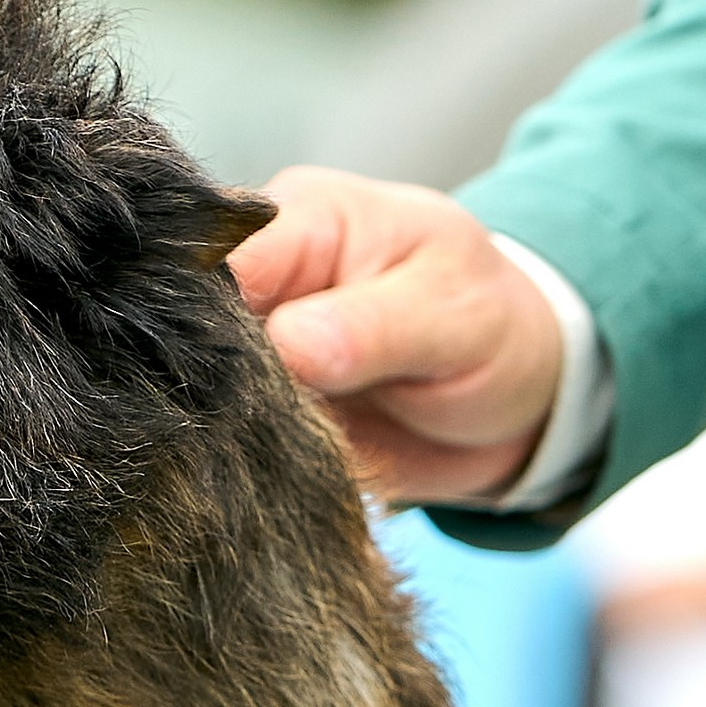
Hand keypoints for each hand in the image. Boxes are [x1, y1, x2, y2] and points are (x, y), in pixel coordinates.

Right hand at [226, 167, 562, 503]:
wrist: (519, 403)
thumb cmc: (491, 325)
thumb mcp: (451, 314)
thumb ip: (370, 327)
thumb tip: (290, 344)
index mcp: (298, 222)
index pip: (216, 259)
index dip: (204, 315)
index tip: (230, 374)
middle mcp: (259, 283)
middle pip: (186, 329)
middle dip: (210, 384)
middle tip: (259, 430)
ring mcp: (249, 353)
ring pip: (195, 392)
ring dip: (222, 434)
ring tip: (272, 461)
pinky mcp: (253, 414)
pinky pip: (221, 442)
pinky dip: (235, 466)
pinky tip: (254, 484)